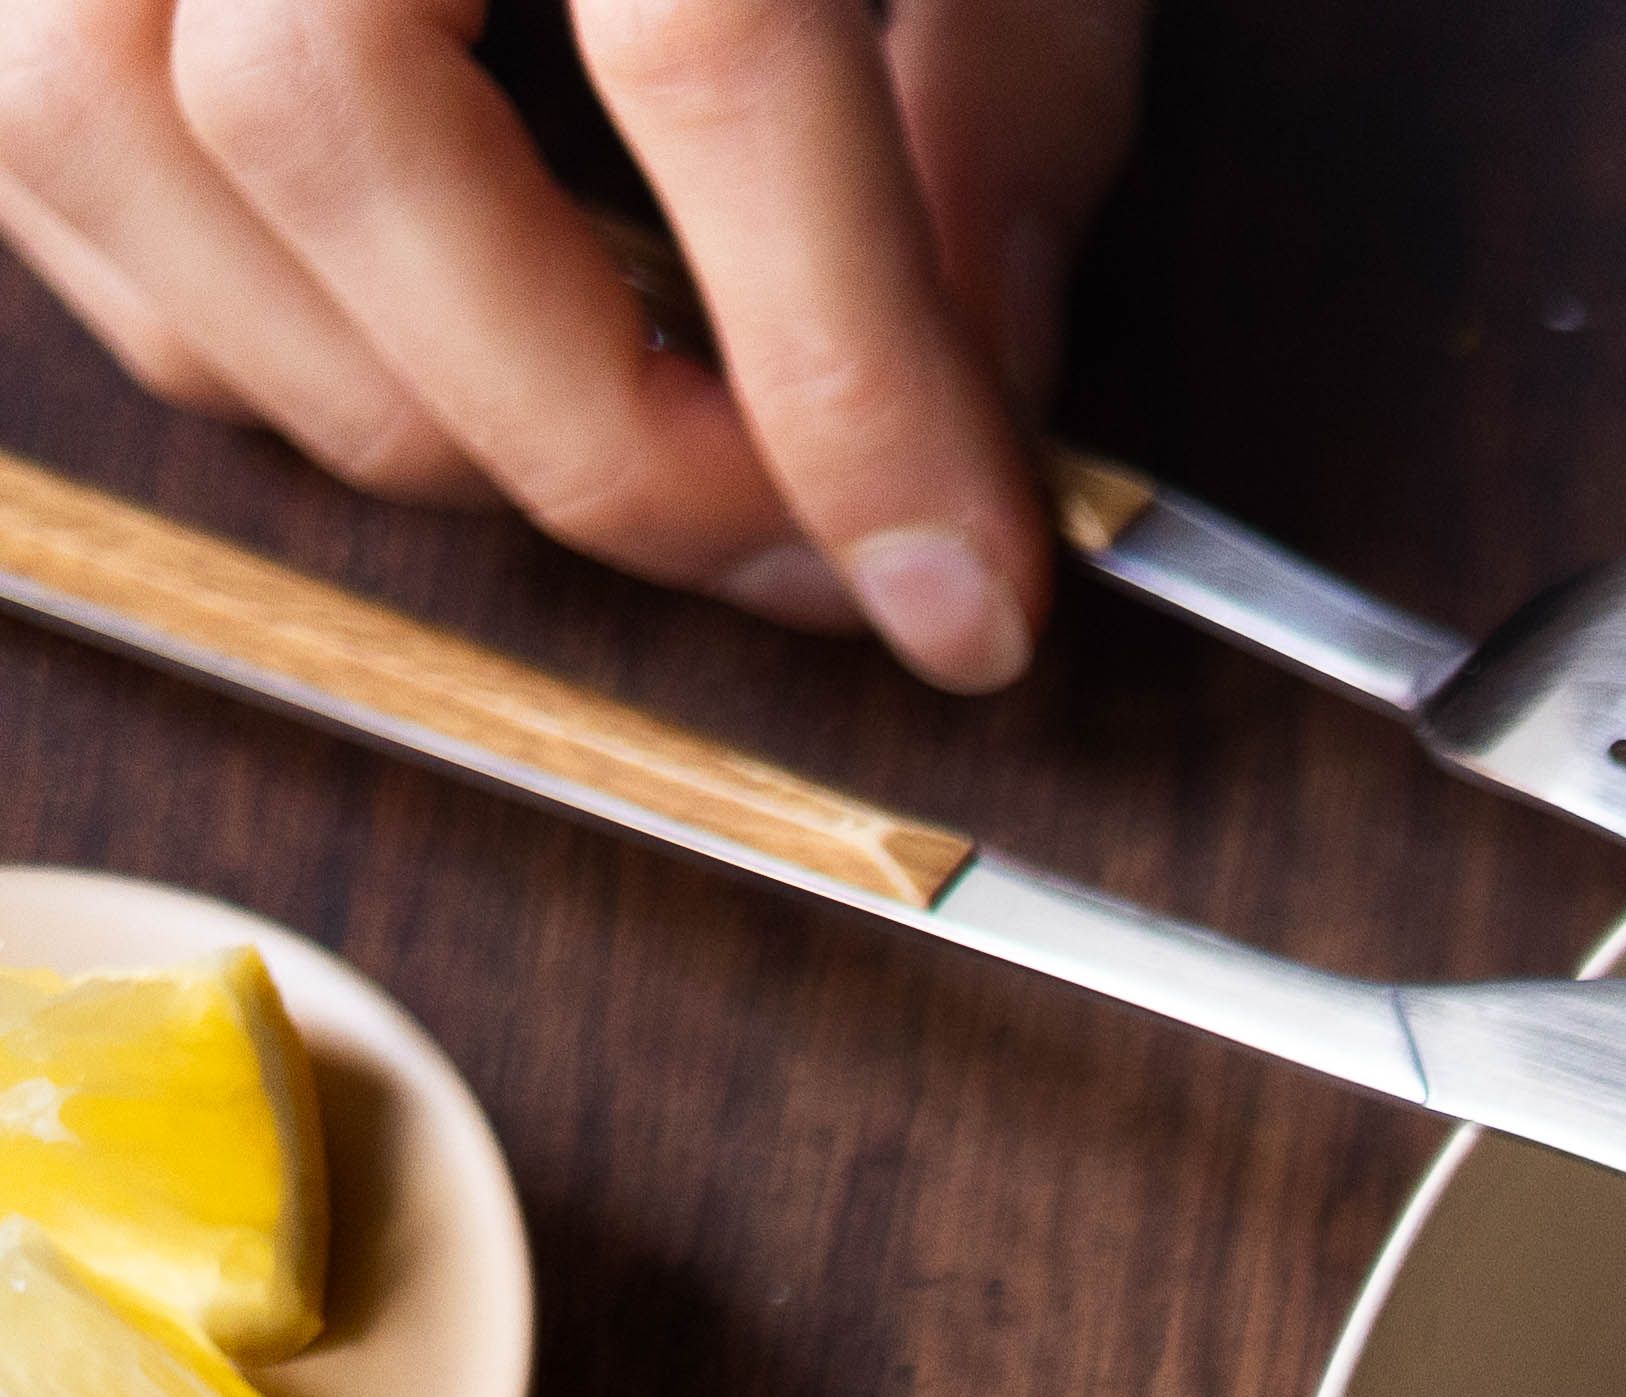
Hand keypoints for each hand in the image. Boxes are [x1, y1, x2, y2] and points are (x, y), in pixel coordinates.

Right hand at [0, 0, 1141, 687]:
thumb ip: (1007, 95)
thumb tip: (992, 393)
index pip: (708, 52)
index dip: (849, 367)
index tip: (969, 591)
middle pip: (332, 121)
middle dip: (597, 416)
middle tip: (814, 545)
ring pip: (116, 146)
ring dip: (395, 385)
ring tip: (640, 454)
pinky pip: (41, 159)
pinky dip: (238, 311)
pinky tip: (441, 356)